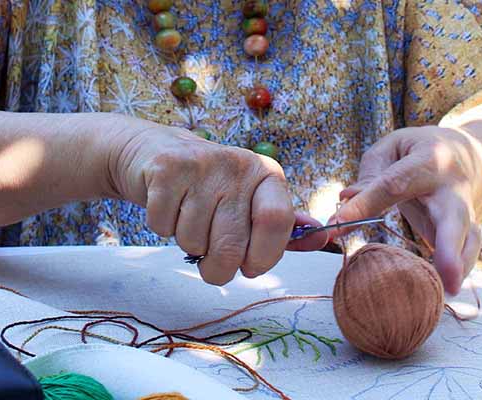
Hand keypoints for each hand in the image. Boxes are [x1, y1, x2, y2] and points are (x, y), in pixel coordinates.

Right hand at [105, 119, 326, 284]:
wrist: (158, 151)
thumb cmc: (212, 188)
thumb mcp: (251, 202)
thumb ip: (283, 228)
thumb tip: (323, 241)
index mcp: (266, 175)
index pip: (276, 222)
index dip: (264, 256)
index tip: (251, 268)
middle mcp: (239, 164)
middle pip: (232, 244)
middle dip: (219, 269)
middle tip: (213, 266)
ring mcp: (202, 164)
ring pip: (193, 240)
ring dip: (188, 245)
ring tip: (189, 221)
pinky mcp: (167, 169)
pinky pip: (163, 227)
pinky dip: (163, 229)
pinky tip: (170, 208)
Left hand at [329, 126, 481, 294]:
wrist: (471, 156)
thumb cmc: (419, 151)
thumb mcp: (393, 148)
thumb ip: (371, 173)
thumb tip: (345, 202)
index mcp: (428, 160)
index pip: (393, 184)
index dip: (364, 204)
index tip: (336, 224)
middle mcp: (452, 187)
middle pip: (452, 217)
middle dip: (448, 246)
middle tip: (446, 275)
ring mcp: (465, 210)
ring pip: (468, 238)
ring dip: (459, 265)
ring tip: (448, 290)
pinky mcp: (468, 229)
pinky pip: (467, 251)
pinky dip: (459, 270)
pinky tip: (446, 289)